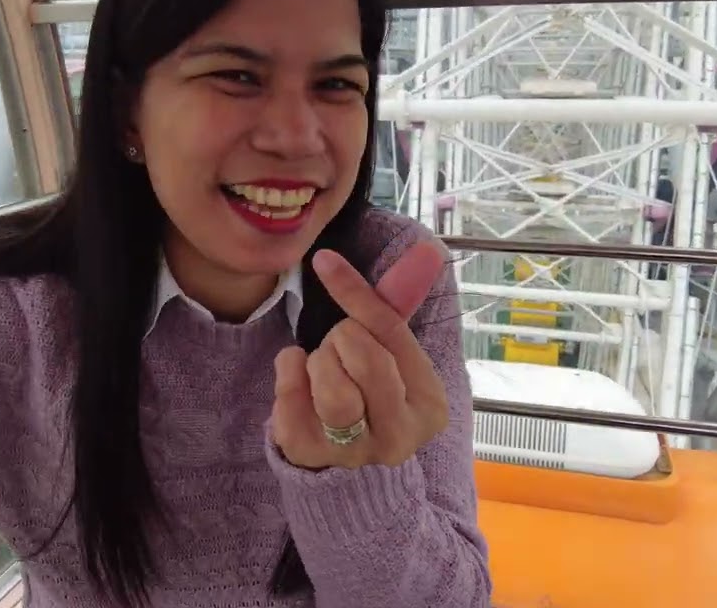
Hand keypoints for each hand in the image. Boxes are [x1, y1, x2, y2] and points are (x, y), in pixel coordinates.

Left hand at [271, 241, 449, 469]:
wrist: (343, 468)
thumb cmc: (370, 397)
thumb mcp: (391, 354)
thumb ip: (398, 303)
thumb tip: (428, 248)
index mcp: (428, 406)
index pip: (392, 333)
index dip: (355, 293)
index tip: (324, 261)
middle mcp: (398, 437)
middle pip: (364, 357)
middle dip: (341, 340)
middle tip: (340, 349)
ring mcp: (353, 453)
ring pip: (332, 386)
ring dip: (319, 362)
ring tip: (323, 369)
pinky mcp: (309, 456)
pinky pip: (290, 398)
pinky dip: (288, 374)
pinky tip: (298, 379)